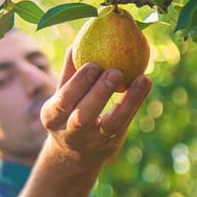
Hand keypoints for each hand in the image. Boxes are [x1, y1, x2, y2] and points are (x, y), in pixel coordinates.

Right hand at [40, 47, 151, 163]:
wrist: (74, 154)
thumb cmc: (67, 113)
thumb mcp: (61, 96)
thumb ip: (69, 72)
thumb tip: (75, 43)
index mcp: (52, 117)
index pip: (63, 101)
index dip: (78, 83)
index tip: (93, 64)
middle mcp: (70, 133)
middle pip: (83, 116)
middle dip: (99, 94)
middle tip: (115, 72)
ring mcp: (93, 141)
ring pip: (111, 124)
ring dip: (127, 101)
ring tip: (140, 78)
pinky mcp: (112, 143)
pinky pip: (126, 122)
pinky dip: (136, 102)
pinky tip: (144, 82)